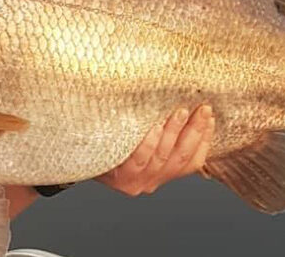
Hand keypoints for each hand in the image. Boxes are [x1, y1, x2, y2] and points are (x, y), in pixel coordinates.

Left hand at [96, 104, 214, 195]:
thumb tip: (183, 102)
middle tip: (201, 109)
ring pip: (163, 156)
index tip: (209, 115)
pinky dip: (149, 141)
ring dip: (174, 132)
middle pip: (181, 156)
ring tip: (180, 111)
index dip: (204, 138)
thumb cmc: (109, 141)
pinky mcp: (120, 178)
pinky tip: (153, 125)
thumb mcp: (137, 139)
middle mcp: (152, 181)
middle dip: (194, 131)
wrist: (75, 156)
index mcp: (162, 174)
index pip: (192, 160)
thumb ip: (159, 132)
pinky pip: (140, 158)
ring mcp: (136, 182)